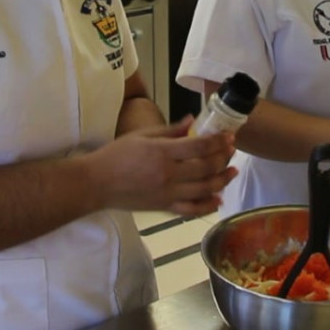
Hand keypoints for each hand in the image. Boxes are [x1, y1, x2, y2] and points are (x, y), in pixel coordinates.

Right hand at [88, 118, 236, 216]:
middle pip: (206, 167)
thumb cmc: (116, 155)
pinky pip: (192, 209)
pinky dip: (208, 206)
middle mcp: (168, 173)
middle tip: (233, 150)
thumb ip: (169, 130)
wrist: (96, 183)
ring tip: (233, 172)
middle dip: (224, 158)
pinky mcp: (164, 207)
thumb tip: (192, 120)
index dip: (218, 141)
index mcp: (162, 152)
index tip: (229, 136)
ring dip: (223, 180)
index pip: (199, 146)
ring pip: (204, 189)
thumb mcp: (141, 135)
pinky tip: (218, 199)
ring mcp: (167, 193)